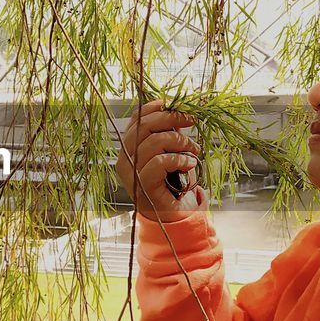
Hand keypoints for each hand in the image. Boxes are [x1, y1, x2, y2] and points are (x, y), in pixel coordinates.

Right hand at [115, 99, 203, 222]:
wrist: (173, 215)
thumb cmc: (173, 183)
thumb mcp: (172, 151)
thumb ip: (171, 132)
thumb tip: (181, 110)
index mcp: (129, 147)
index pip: (137, 118)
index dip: (157, 107)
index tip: (179, 105)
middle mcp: (125, 158)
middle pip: (144, 126)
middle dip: (171, 118)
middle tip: (192, 120)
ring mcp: (131, 173)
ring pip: (154, 142)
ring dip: (180, 142)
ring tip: (194, 150)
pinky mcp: (143, 185)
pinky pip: (160, 162)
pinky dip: (179, 159)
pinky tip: (190, 164)